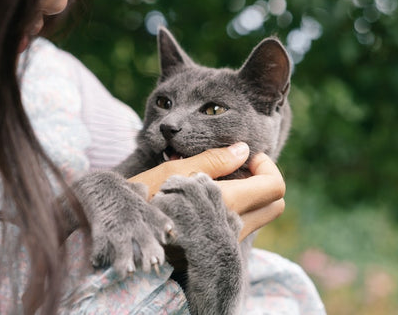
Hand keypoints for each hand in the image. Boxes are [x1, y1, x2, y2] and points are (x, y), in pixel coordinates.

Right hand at [129, 142, 285, 240]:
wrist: (122, 235)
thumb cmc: (142, 199)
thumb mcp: (174, 174)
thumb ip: (213, 161)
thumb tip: (244, 150)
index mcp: (226, 205)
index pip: (274, 187)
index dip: (265, 165)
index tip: (243, 157)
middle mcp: (232, 228)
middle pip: (275, 204)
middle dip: (264, 180)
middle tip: (238, 167)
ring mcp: (225, 241)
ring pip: (260, 215)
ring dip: (251, 193)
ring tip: (220, 179)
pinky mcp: (216, 247)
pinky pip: (243, 224)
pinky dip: (238, 206)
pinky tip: (210, 196)